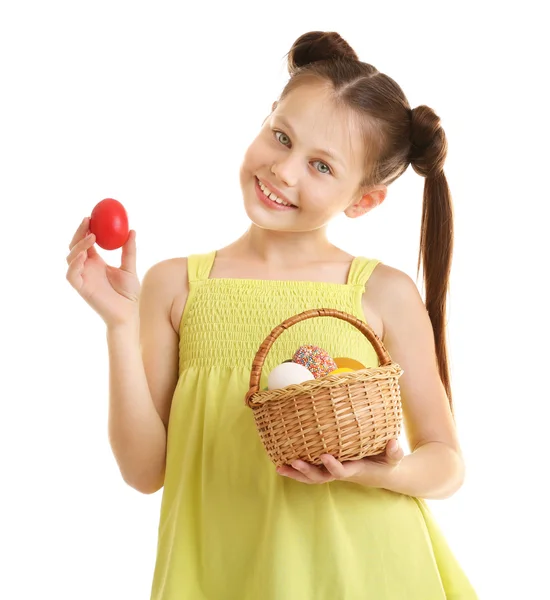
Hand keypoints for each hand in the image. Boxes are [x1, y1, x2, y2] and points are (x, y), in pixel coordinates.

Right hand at [66, 217, 140, 327]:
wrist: (128, 314)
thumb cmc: (129, 294)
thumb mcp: (130, 268)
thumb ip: (129, 250)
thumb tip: (132, 230)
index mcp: (96, 262)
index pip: (87, 242)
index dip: (86, 229)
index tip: (93, 216)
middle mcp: (87, 268)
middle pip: (76, 246)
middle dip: (79, 232)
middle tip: (88, 220)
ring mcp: (82, 277)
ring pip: (71, 257)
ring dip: (79, 245)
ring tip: (91, 236)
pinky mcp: (81, 288)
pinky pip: (71, 275)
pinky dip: (74, 264)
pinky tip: (83, 256)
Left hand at [276, 439, 404, 486]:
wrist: (385, 474)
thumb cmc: (388, 463)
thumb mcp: (394, 458)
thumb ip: (394, 452)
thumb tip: (394, 442)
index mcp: (356, 470)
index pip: (341, 471)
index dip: (332, 466)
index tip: (324, 456)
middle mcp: (342, 472)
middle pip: (321, 477)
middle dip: (307, 471)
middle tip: (294, 462)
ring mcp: (334, 471)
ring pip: (313, 476)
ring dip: (297, 473)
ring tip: (280, 467)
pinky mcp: (329, 468)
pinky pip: (311, 471)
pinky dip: (297, 469)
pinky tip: (282, 462)